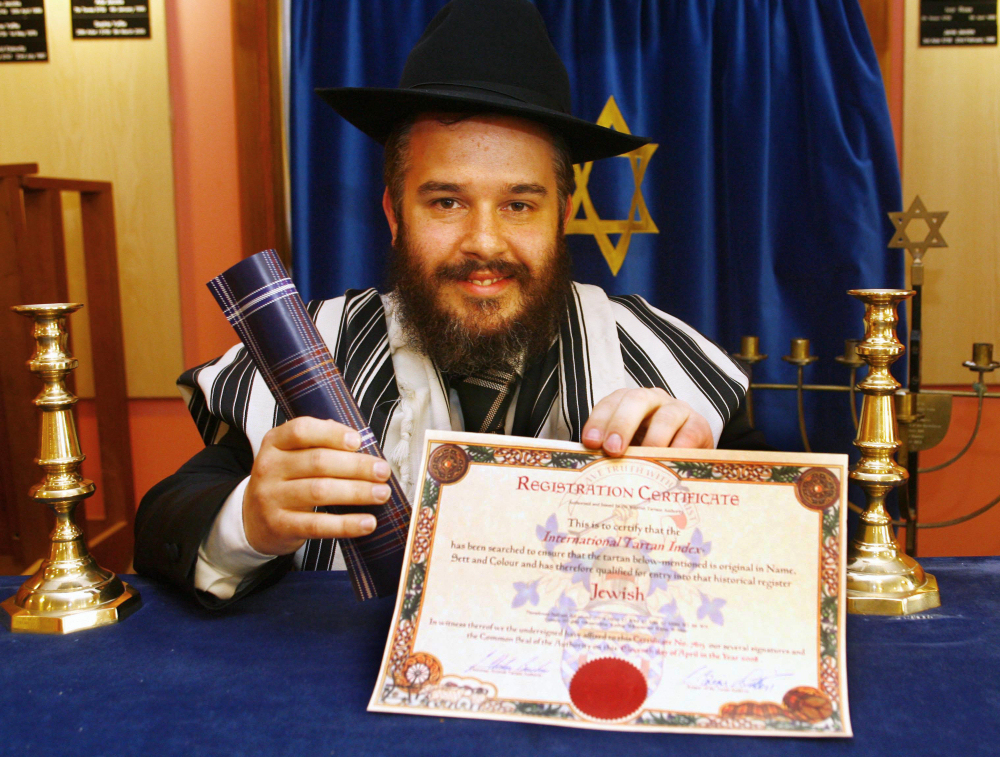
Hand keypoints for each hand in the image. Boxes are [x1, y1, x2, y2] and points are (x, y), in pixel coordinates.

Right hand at [243, 417, 391, 555]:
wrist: (252, 519)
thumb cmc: (285, 481)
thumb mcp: (293, 455)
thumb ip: (320, 443)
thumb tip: (360, 441)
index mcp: (274, 442)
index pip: (301, 430)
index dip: (332, 433)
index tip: (359, 440)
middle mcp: (269, 467)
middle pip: (318, 462)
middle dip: (356, 466)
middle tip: (383, 471)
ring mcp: (271, 497)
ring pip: (319, 491)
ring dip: (357, 492)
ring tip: (382, 494)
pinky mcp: (280, 525)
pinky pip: (317, 525)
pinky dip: (346, 524)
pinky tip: (367, 522)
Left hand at [581, 388, 713, 455]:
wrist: (689, 455)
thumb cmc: (649, 451)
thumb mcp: (628, 448)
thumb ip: (611, 452)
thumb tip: (591, 468)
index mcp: (628, 402)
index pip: (610, 403)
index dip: (599, 421)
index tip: (590, 442)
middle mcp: (652, 400)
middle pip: (635, 401)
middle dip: (621, 424)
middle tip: (612, 449)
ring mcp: (677, 410)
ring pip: (665, 417)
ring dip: (652, 439)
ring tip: (643, 460)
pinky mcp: (699, 425)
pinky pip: (689, 433)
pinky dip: (679, 447)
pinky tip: (670, 461)